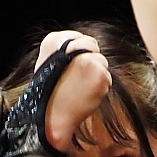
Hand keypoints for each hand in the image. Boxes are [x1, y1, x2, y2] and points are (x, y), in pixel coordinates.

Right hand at [35, 31, 110, 152]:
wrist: (50, 118)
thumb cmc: (48, 94)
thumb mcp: (49, 63)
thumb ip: (66, 51)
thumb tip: (88, 47)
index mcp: (54, 40)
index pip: (81, 38)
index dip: (80, 54)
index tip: (70, 67)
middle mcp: (72, 45)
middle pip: (93, 47)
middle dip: (90, 61)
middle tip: (75, 80)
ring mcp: (87, 58)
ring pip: (102, 62)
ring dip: (95, 76)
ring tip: (78, 89)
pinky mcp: (99, 72)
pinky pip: (107, 77)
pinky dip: (100, 87)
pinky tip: (85, 95)